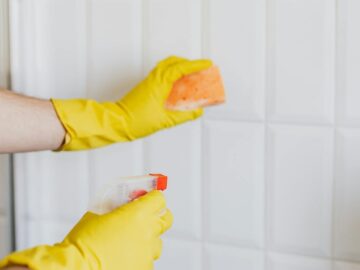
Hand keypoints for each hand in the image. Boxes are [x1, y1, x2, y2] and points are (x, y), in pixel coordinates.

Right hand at [0, 191, 172, 269]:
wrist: (76, 269)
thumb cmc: (83, 243)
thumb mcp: (97, 214)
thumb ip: (115, 207)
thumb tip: (122, 204)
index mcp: (138, 214)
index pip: (159, 199)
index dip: (152, 197)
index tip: (146, 198)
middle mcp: (148, 233)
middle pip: (166, 218)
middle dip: (157, 215)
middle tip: (143, 216)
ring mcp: (148, 253)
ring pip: (157, 241)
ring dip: (147, 238)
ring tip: (128, 241)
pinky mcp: (144, 268)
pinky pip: (147, 259)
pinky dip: (139, 256)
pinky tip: (123, 256)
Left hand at [51, 56, 211, 150]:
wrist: (117, 122)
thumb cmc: (136, 121)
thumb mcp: (165, 121)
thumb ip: (184, 116)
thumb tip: (197, 112)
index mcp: (159, 84)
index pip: (181, 68)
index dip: (196, 65)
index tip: (207, 64)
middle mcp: (154, 79)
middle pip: (173, 61)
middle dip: (188, 62)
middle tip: (200, 68)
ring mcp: (148, 81)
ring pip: (166, 66)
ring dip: (179, 67)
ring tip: (190, 75)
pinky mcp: (146, 86)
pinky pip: (161, 73)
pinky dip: (172, 73)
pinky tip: (177, 85)